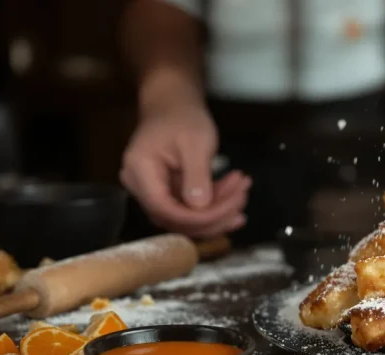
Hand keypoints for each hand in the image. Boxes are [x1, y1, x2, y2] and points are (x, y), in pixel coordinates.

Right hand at [120, 100, 250, 237]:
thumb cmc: (183, 118)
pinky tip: (237, 193)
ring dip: (219, 210)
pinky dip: (215, 204)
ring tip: (244, 192)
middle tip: (244, 197)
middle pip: (176, 219)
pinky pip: (191, 209)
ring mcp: (154, 192)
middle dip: (215, 214)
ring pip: (187, 217)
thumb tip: (200, 207)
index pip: (165, 209)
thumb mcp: (195, 142)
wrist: (174, 105)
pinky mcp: (168, 194)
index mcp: (140, 172)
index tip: (231, 208)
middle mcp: (140, 187)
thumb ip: (196, 175)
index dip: (198, 218)